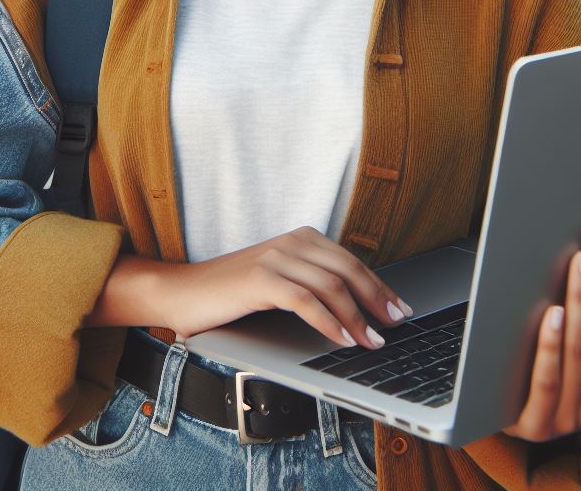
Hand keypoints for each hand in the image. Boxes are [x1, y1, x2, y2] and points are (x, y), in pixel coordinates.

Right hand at [105, 226, 413, 350]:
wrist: (181, 292)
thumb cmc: (231, 294)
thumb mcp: (278, 283)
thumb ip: (310, 286)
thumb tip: (355, 311)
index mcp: (300, 239)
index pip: (351, 261)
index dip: (378, 285)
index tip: (399, 308)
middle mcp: (291, 242)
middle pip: (348, 269)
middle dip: (376, 299)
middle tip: (395, 324)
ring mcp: (275, 258)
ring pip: (331, 285)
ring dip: (356, 317)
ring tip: (371, 341)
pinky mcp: (260, 279)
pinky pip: (305, 300)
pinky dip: (328, 320)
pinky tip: (340, 338)